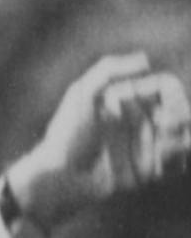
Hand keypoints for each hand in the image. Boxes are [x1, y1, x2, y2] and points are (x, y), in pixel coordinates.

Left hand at [6, 52, 190, 229]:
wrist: (60, 177)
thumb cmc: (67, 133)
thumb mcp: (81, 94)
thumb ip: (109, 70)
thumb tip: (146, 60)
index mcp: (129, 99)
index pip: (167, 88)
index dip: (174, 96)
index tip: (166, 109)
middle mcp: (141, 120)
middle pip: (183, 111)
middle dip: (183, 117)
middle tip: (166, 126)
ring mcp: (145, 145)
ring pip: (185, 137)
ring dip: (182, 139)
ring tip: (165, 147)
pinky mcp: (148, 170)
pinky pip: (178, 164)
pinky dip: (177, 160)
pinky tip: (161, 164)